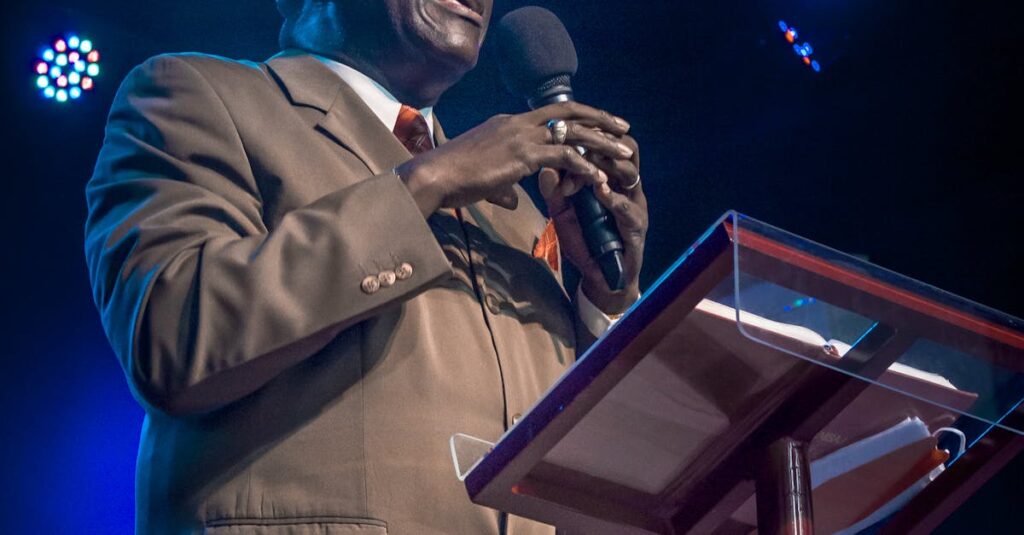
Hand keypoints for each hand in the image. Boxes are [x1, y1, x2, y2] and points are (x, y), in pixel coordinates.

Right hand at [394, 101, 633, 216]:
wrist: (434, 176)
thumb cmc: (453, 179)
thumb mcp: (484, 178)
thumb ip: (504, 185)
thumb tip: (512, 198)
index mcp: (509, 123)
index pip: (552, 114)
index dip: (578, 118)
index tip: (599, 124)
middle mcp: (518, 122)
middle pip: (569, 113)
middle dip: (600, 120)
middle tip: (624, 129)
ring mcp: (521, 136)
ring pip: (572, 133)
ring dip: (602, 143)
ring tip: (624, 154)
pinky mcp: (523, 155)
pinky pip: (563, 157)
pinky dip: (584, 167)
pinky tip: (599, 177)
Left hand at [539, 130, 646, 314]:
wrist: (601, 277)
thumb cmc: (585, 240)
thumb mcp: (564, 213)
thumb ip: (555, 192)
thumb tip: (543, 168)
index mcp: (612, 178)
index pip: (608, 144)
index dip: (590, 135)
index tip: (565, 134)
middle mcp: (628, 187)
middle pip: (626, 150)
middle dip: (603, 144)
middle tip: (577, 144)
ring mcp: (636, 206)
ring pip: (631, 175)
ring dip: (608, 167)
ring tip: (588, 165)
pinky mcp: (638, 229)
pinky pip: (630, 210)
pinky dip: (616, 200)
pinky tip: (601, 193)